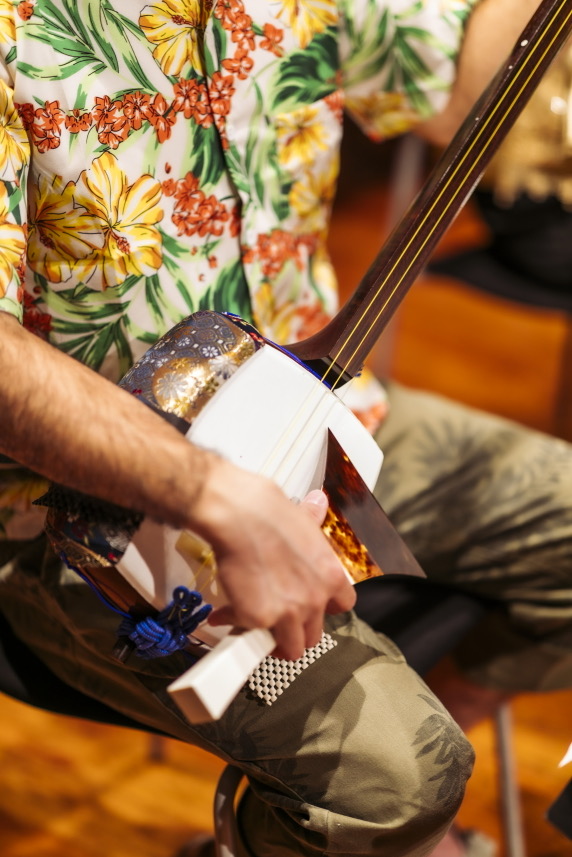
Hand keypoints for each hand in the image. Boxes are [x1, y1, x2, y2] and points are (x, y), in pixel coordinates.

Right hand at [188, 457, 355, 659]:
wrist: (240, 516)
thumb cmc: (268, 512)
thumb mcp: (301, 518)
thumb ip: (313, 520)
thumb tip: (318, 503)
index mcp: (331, 576)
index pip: (343, 606)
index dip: (324, 607)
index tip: (311, 605)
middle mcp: (315, 599)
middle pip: (314, 635)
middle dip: (296, 630)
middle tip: (278, 620)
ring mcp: (289, 613)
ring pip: (290, 649)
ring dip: (272, 640)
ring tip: (255, 626)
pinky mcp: (259, 619)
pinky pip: (248, 634)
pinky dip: (234, 623)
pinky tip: (224, 611)